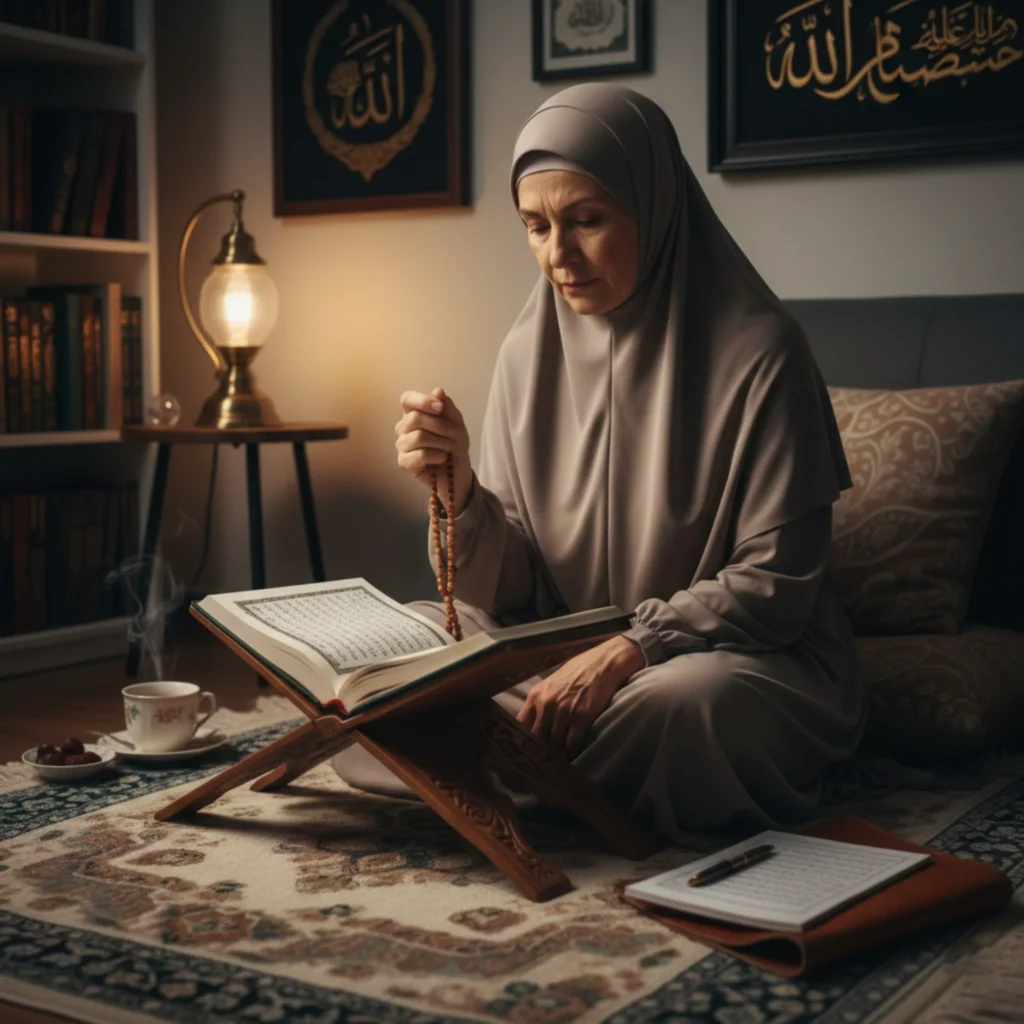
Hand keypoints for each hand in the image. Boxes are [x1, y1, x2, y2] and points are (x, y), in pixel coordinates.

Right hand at [395, 387, 473, 514]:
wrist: (457, 470)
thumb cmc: (454, 444)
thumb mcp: (456, 422)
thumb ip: (447, 406)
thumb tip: (437, 391)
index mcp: (414, 413)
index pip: (407, 399)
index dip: (422, 401)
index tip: (440, 408)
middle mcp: (403, 427)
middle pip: (414, 418)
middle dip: (440, 427)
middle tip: (454, 435)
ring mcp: (402, 445)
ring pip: (418, 437)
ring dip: (441, 443)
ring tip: (448, 449)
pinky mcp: (404, 462)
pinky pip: (420, 455)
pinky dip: (437, 456)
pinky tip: (441, 458)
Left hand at [517, 635, 644, 756]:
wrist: (604, 663)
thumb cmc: (579, 671)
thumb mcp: (553, 683)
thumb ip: (542, 701)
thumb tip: (535, 723)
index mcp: (536, 695)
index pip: (521, 724)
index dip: (522, 740)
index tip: (524, 751)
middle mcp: (547, 704)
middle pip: (537, 738)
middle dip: (539, 751)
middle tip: (541, 763)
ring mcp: (564, 712)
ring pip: (554, 744)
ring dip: (556, 756)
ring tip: (556, 765)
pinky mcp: (581, 718)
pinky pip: (572, 744)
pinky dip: (571, 754)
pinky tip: (572, 758)